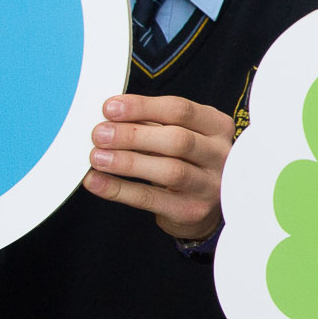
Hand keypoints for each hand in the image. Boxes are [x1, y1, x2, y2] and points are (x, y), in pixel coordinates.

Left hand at [84, 94, 233, 240]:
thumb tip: (109, 116)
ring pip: (169, 170)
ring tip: (97, 157)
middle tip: (100, 134)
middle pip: (177, 140)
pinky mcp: (191, 211)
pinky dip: (120, 189)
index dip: (142, 107)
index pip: (180, 111)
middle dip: (133, 135)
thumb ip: (150, 123)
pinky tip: (97, 182)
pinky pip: (151, 199)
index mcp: (217, 126)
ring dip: (127, 162)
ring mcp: (209, 186)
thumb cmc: (186, 160)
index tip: (110, 108)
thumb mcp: (177, 134)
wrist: (204, 204)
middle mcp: (220, 155)